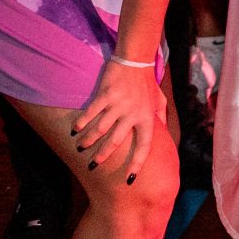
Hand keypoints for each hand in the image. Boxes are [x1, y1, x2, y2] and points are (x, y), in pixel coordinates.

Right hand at [71, 59, 164, 182]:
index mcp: (147, 118)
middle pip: (116, 141)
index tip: (129, 179)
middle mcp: (133, 114)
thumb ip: (160, 117)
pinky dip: (82, 122)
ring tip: (81, 148)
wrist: (137, 60)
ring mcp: (119, 104)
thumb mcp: (159, 100)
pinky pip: (92, 112)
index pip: (144, 146)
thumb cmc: (148, 82)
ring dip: (89, 140)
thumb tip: (163, 132)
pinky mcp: (106, 94)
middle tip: (94, 165)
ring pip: (101, 128)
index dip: (137, 164)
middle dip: (103, 155)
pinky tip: (75, 130)